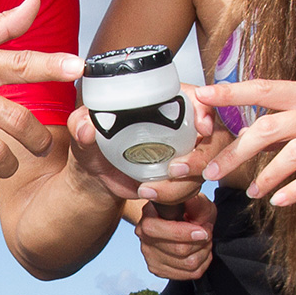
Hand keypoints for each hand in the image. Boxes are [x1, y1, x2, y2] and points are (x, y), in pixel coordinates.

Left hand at [58, 107, 213, 206]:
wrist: (96, 174)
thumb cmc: (93, 142)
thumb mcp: (82, 129)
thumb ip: (81, 123)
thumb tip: (86, 128)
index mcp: (163, 102)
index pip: (199, 99)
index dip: (207, 110)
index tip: (203, 127)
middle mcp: (180, 124)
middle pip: (214, 137)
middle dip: (201, 157)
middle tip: (175, 169)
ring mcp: (185, 151)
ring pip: (204, 167)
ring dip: (181, 183)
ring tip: (148, 189)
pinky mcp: (181, 175)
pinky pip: (191, 186)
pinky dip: (172, 194)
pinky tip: (148, 192)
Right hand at [136, 188, 215, 280]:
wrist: (181, 221)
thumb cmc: (188, 210)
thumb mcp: (196, 201)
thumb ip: (194, 203)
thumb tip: (190, 201)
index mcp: (148, 217)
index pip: (160, 231)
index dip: (185, 233)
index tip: (203, 231)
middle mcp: (145, 238)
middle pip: (179, 250)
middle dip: (201, 242)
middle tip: (206, 232)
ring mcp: (150, 256)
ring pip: (188, 264)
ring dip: (204, 252)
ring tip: (204, 241)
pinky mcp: (158, 270)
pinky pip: (189, 274)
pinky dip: (202, 263)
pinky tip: (200, 252)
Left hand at [190, 78, 295, 207]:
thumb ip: (295, 121)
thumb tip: (250, 134)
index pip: (265, 87)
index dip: (231, 91)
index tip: (199, 97)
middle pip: (269, 125)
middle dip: (236, 151)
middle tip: (213, 172)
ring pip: (292, 151)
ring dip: (265, 175)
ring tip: (251, 193)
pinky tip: (280, 201)